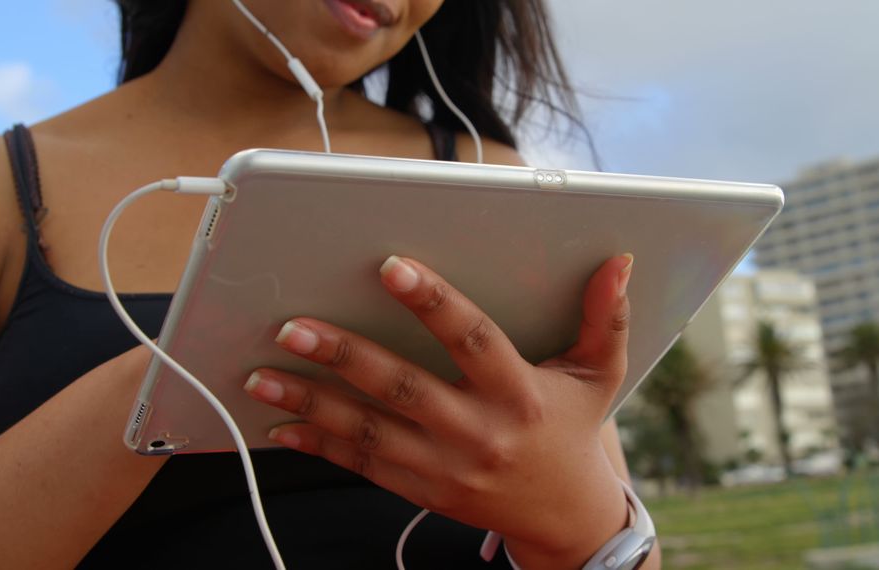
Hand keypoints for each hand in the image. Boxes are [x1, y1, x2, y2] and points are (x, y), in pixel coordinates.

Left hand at [244, 254, 634, 568]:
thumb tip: (618, 261)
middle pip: (403, 387)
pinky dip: (318, 445)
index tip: (390, 265)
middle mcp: (478, 431)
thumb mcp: (599, 375)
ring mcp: (445, 467)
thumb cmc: (574, 430)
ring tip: (260, 377)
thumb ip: (603, 317)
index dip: (433, 302)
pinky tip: (279, 426)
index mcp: (519, 392)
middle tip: (292, 325)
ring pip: (368, 430)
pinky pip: (362, 466)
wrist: (564, 517)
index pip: (474, 339)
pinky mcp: (422, 490)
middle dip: (344, 355)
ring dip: (311, 403)